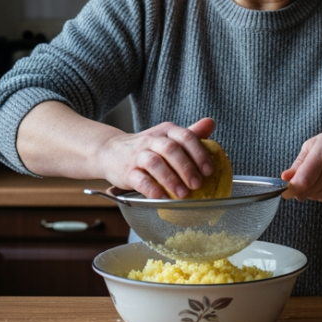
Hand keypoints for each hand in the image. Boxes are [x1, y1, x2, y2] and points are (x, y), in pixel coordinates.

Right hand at [97, 118, 215, 198]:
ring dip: (171, 179)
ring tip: (183, 194)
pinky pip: (140, 179)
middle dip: (186, 168)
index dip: (199, 153)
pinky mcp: (127, 171)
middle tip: (198, 184)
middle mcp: (151, 140)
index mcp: (166, 131)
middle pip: (171, 149)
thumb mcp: (167, 137)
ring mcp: (138, 155)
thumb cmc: (146, 148)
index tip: (208, 170)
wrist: (111, 151)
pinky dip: (152, 189)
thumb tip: (210, 123)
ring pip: (155, 163)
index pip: (185, 137)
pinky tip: (162, 197)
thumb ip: (190, 134)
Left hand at [281, 130, 321, 201]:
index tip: (284, 190)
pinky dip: (321, 192)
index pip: (303, 180)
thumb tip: (284, 178)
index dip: (290, 189)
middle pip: (306, 191)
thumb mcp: (317, 143)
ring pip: (313, 197)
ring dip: (310, 190)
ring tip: (321, 174)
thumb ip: (299, 162)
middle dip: (299, 187)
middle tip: (304, 175)